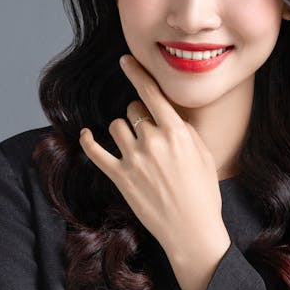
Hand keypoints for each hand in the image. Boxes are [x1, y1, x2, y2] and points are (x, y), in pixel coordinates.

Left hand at [79, 55, 230, 289]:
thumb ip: (184, 130)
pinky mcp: (120, 177)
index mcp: (176, 131)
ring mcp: (134, 159)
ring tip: (134, 148)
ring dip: (123, 131)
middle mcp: (153, 140)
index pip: (151, 93)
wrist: (192, 230)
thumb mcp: (203, 154)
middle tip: (149, 137)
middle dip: (139, 117)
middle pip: (134, 110)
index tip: (125, 60)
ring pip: (116, 127)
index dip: (136, 73)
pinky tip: (85, 136)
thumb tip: (169, 116)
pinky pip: (96, 152)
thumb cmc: (203, 193)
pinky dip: (88, 142)